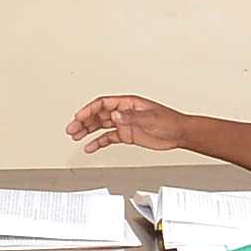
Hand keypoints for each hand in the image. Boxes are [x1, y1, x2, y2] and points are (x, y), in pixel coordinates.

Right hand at [68, 93, 184, 153]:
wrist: (179, 133)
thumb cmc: (169, 122)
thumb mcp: (150, 118)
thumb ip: (131, 117)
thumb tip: (115, 115)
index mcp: (127, 103)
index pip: (103, 104)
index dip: (89, 110)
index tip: (79, 117)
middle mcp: (123, 112)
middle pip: (98, 115)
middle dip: (83, 121)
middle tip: (71, 129)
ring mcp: (124, 123)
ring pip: (100, 126)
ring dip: (87, 131)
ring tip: (75, 136)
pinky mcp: (127, 135)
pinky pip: (108, 138)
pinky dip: (98, 142)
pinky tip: (90, 147)